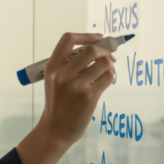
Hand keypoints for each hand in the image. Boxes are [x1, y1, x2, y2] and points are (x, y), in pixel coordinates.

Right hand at [17, 33, 115, 163]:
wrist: (55, 129)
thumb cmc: (58, 103)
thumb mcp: (54, 80)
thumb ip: (69, 65)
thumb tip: (98, 49)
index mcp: (52, 67)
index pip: (68, 39)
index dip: (86, 35)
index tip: (98, 37)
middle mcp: (62, 74)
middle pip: (91, 50)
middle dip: (104, 51)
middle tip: (108, 57)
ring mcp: (76, 85)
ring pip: (103, 63)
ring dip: (110, 64)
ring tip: (108, 70)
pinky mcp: (89, 96)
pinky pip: (108, 77)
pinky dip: (111, 76)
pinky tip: (106, 80)